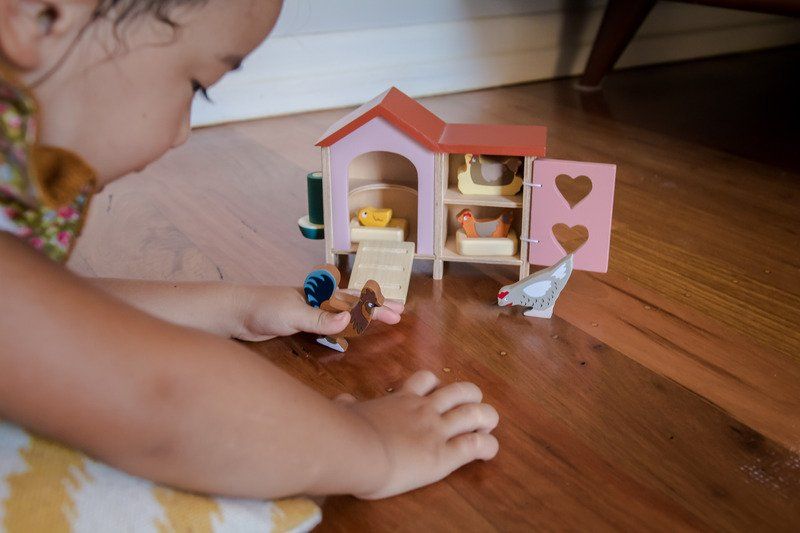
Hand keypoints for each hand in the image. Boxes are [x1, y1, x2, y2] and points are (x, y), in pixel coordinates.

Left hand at [235, 286, 402, 341]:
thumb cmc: (261, 308)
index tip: (397, 312)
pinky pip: (330, 321)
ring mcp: (309, 309)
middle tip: (399, 313)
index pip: (355, 300)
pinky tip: (348, 327)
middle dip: (376, 307)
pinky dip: (344, 323)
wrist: (233, 311)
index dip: (376, 307)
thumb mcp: (292, 314)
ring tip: (381, 317)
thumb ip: (320, 318)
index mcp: (319, 295)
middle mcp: (317, 299)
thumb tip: (349, 319)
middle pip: (354, 302)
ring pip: (343, 311)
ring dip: (362, 314)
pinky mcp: (299, 321)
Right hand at [337, 370, 498, 498]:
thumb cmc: (344, 431)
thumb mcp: (345, 411)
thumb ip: (346, 405)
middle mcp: (424, 409)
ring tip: (488, 424)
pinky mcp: (444, 455)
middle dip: (471, 396)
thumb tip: (341, 400)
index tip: (437, 393)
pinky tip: (489, 450)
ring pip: (475, 414)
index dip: (437, 384)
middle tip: (473, 406)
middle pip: (459, 391)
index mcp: (401, 399)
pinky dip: (488, 446)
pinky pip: (476, 446)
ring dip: (487, 417)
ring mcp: (436, 430)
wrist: (354, 449)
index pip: (426, 380)